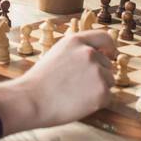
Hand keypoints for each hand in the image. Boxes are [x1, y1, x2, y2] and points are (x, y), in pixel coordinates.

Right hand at [0, 30, 116, 135]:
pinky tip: (79, 103)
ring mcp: (97, 72)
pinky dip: (97, 103)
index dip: (109, 48)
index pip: (104, 38)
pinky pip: (107, 97)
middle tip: (77, 86)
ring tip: (76, 94)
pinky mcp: (101, 91)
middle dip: (99, 75)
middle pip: (108, 65)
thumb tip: (97, 54)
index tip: (110, 55)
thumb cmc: (40, 81)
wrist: (31, 100)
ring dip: (98, 88)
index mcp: (76, 41)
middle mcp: (89, 53)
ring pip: (109, 81)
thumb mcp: (57, 53)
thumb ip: (77, 51)